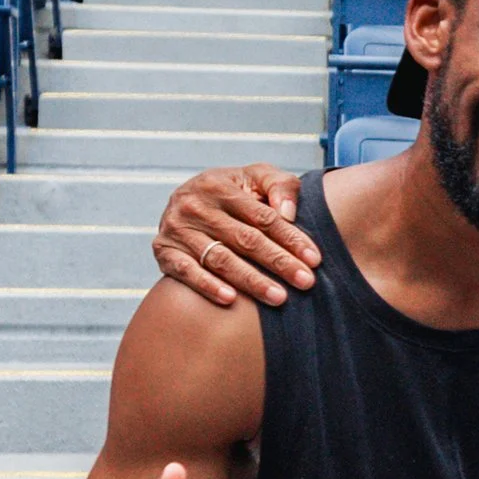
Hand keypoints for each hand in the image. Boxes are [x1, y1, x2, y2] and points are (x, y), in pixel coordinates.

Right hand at [153, 164, 321, 309]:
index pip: (262, 216)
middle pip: (244, 239)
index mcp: (219, 185)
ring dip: (251, 281)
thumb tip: (289, 214)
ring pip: (220, 259)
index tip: (315, 260)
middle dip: (278, 262)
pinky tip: (230, 299)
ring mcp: (177, 229)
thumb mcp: (256, 178)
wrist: (186, 200)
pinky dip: (207, 285)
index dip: (291, 238)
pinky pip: (186, 272)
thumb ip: (280, 186)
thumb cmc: (233, 193)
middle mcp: (195, 205)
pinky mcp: (163, 251)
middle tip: (305, 282)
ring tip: (278, 297)